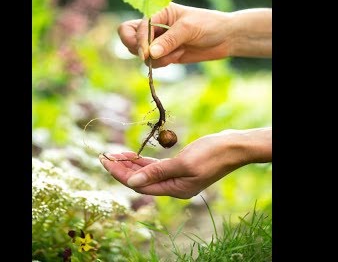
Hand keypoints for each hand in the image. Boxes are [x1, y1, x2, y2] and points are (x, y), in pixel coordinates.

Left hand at [99, 128, 271, 198]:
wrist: (233, 147)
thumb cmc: (211, 154)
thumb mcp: (184, 163)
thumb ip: (157, 173)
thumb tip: (132, 181)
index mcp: (174, 189)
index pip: (139, 185)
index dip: (120, 174)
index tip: (105, 161)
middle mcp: (173, 187)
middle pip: (140, 180)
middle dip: (122, 169)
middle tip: (104, 156)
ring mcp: (177, 178)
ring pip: (147, 173)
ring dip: (131, 165)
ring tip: (115, 154)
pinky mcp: (180, 168)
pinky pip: (157, 167)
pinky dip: (144, 162)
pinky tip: (134, 155)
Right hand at [117, 3, 271, 67]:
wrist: (226, 38)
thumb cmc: (209, 25)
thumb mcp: (188, 29)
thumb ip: (168, 40)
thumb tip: (149, 54)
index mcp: (157, 11)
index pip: (136, 27)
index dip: (139, 41)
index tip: (146, 54)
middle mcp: (154, 25)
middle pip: (128, 37)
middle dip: (136, 48)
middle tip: (149, 56)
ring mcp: (158, 41)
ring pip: (141, 53)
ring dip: (155, 58)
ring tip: (177, 52)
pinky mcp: (164, 54)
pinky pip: (153, 63)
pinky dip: (163, 63)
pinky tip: (179, 55)